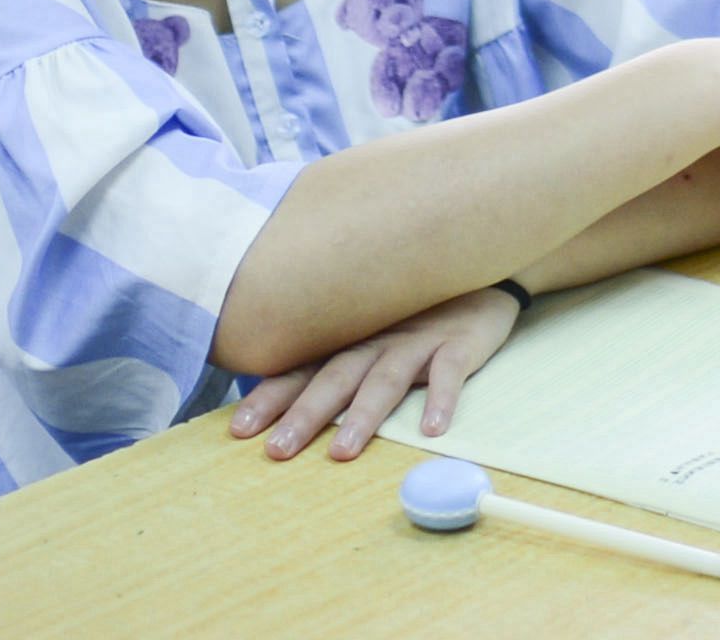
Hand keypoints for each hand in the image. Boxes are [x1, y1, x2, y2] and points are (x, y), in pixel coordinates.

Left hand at [228, 287, 521, 461]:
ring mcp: (418, 340)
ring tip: (342, 454)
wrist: (479, 265)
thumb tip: (284, 400)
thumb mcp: (372, 329)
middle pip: (334, 378)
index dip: (271, 398)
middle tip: (277, 451)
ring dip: (363, 416)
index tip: (240, 430)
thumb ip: (335, 361)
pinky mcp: (459, 343)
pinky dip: (440, 399)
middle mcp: (376, 339)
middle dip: (304, 415)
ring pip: (384, 379)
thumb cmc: (417, 311)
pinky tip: (432, 430)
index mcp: (350, 341)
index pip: (302, 370)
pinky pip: (449, 372)